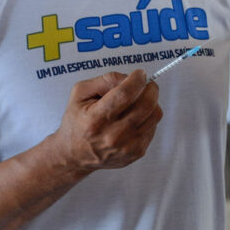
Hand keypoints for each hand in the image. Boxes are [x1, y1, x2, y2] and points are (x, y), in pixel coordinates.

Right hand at [48, 69, 162, 173]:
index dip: (137, 79)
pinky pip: (153, 126)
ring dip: (152, 102)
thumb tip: (129, 77)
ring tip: (140, 100)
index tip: (140, 74)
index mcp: (96, 119)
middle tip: (145, 84)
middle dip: (150, 88)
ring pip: (155, 115)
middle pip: (146, 104)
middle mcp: (113, 135)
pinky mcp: (137, 152)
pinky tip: (135, 117)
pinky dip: (148, 117)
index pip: (125, 94)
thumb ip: (104, 80)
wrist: (74, 155)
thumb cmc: (76, 122)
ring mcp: (127, 146)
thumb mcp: (79, 94)